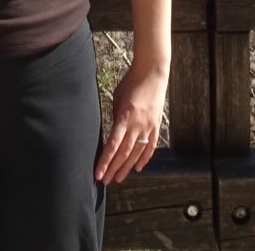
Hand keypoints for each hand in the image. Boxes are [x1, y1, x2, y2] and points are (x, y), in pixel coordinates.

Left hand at [94, 61, 167, 184]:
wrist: (152, 73)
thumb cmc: (131, 82)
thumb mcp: (117, 99)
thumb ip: (116, 117)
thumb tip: (113, 132)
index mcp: (124, 117)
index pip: (113, 145)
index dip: (105, 162)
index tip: (98, 173)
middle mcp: (137, 125)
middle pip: (123, 153)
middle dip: (113, 169)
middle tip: (105, 181)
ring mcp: (148, 127)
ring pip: (136, 153)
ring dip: (127, 168)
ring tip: (118, 178)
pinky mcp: (156, 126)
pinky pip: (150, 147)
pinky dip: (144, 159)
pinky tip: (138, 168)